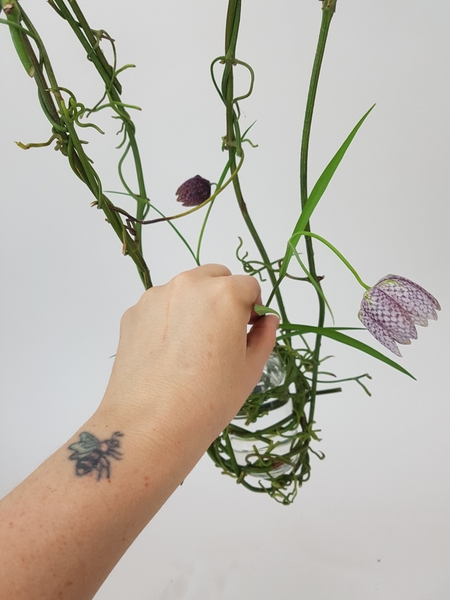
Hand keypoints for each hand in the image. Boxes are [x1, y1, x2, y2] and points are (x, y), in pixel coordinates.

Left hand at [103, 264, 278, 442]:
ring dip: (195, 306)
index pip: (249, 286)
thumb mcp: (250, 369)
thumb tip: (267, 320)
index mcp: (224, 293)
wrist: (150, 424)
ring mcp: (156, 296)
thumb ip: (264, 336)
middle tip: (221, 336)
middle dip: (224, 298)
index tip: (246, 333)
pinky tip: (167, 354)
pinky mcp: (133, 312)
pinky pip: (160, 306)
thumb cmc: (209, 399)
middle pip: (215, 278)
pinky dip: (168, 319)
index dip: (252, 309)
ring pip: (185, 290)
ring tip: (191, 348)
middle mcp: (188, 285)